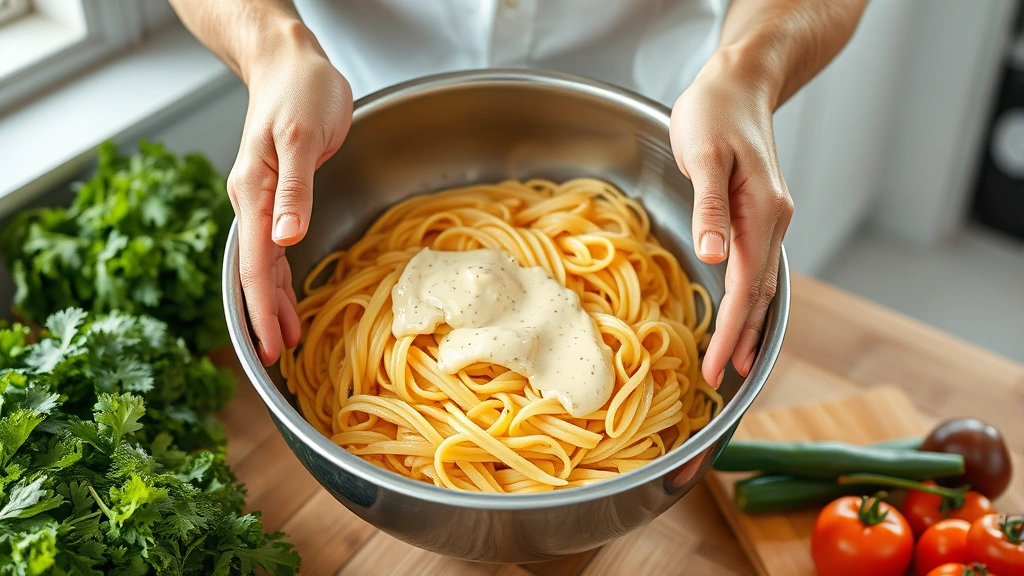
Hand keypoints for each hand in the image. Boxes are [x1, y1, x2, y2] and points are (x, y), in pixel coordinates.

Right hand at [227, 22, 351, 364]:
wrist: (291, 63)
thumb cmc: (299, 91)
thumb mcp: (300, 137)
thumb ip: (294, 189)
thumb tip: (285, 237)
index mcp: (253, 193)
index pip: (256, 264)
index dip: (263, 307)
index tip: (268, 345)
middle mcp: (253, 202)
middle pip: (256, 272)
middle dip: (264, 316)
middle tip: (274, 359)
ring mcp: (264, 201)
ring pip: (266, 265)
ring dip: (275, 302)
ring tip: (285, 340)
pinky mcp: (280, 197)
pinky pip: (277, 249)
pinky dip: (284, 278)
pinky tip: (291, 297)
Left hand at [669, 48, 793, 387]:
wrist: (740, 83)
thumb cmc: (715, 112)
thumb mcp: (703, 154)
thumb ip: (710, 207)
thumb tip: (713, 256)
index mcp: (761, 211)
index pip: (745, 286)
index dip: (731, 330)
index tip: (718, 366)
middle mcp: (773, 221)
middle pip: (759, 294)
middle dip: (742, 340)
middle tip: (722, 379)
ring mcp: (770, 219)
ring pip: (762, 285)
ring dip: (751, 325)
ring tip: (738, 364)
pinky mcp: (760, 215)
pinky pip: (757, 268)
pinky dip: (749, 300)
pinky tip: (741, 315)